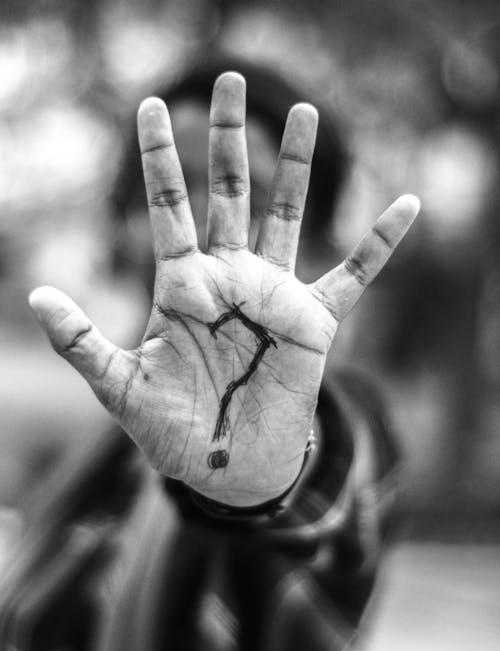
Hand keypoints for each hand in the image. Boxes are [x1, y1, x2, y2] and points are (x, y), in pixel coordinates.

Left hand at [29, 73, 418, 506]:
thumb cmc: (170, 429)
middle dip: (228, 139)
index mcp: (181, 286)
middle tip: (229, 79)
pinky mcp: (313, 323)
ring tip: (303, 111)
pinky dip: (380, 244)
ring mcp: (273, 296)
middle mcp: (228, 279)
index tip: (152, 105)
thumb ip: (81, 342)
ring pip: (286, 216)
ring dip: (295, 166)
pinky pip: (354, 275)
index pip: (168, 207)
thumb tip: (35, 296)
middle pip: (230, 193)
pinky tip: (406, 205)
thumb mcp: (119, 385)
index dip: (161, 158)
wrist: (224, 467)